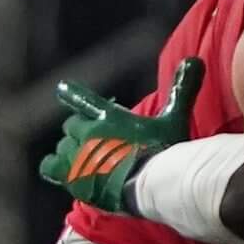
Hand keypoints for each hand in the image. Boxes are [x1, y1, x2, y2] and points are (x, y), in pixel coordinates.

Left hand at [39, 57, 202, 215]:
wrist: (153, 184)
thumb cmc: (165, 150)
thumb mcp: (175, 118)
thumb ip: (182, 89)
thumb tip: (194, 60)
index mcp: (108, 117)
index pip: (82, 99)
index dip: (71, 93)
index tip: (61, 87)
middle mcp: (88, 133)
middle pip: (71, 126)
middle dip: (79, 131)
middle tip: (93, 141)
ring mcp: (77, 156)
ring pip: (61, 148)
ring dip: (69, 151)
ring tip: (83, 160)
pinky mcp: (71, 178)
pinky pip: (49, 168)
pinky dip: (55, 168)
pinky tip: (63, 173)